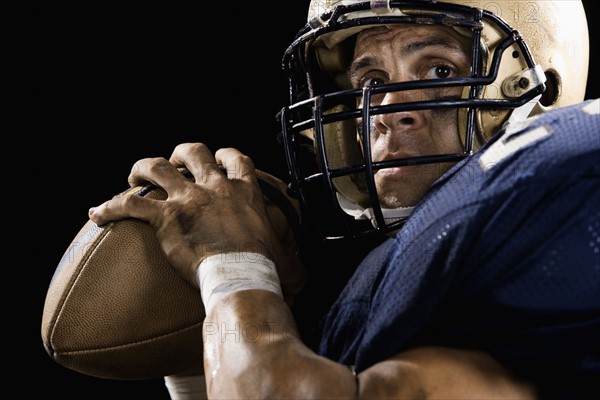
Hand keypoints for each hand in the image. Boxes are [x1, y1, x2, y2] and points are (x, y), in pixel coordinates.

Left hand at [88, 143, 303, 298]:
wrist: (242, 275)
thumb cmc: (265, 269)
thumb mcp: (287, 260)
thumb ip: (293, 262)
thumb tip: (303, 277)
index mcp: (244, 192)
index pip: (235, 159)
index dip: (224, 154)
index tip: (217, 157)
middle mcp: (215, 187)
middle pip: (193, 152)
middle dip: (179, 153)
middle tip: (171, 163)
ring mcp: (189, 198)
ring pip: (156, 167)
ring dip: (141, 168)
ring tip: (133, 177)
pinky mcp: (166, 217)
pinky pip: (130, 204)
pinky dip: (110, 207)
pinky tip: (97, 214)